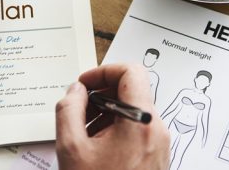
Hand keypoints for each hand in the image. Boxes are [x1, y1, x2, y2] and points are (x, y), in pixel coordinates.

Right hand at [55, 64, 169, 169]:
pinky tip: (95, 149)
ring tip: (83, 134)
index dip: (103, 71)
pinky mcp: (157, 157)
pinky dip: (115, 129)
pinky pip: (137, 130)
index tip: (83, 84)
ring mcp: (160, 144)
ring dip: (106, 114)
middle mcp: (157, 130)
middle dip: (100, 95)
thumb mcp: (71, 148)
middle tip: (77, 110)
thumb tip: (75, 90)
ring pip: (133, 111)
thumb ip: (68, 109)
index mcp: (141, 121)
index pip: (131, 71)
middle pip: (131, 90)